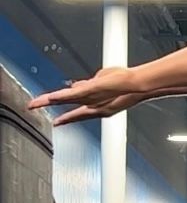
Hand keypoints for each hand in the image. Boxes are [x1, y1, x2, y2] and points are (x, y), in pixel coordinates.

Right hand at [28, 67, 146, 124]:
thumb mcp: (104, 82)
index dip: (67, 117)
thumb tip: (78, 85)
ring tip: (34, 104)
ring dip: (49, 101)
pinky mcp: (92, 91)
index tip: (57, 121)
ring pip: (66, 100)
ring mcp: (92, 98)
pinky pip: (72, 95)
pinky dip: (59, 97)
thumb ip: (90, 84)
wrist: (137, 84)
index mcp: (97, 103)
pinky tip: (49, 98)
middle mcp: (93, 104)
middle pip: (67, 107)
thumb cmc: (125, 81)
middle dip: (50, 107)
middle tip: (33, 108)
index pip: (78, 111)